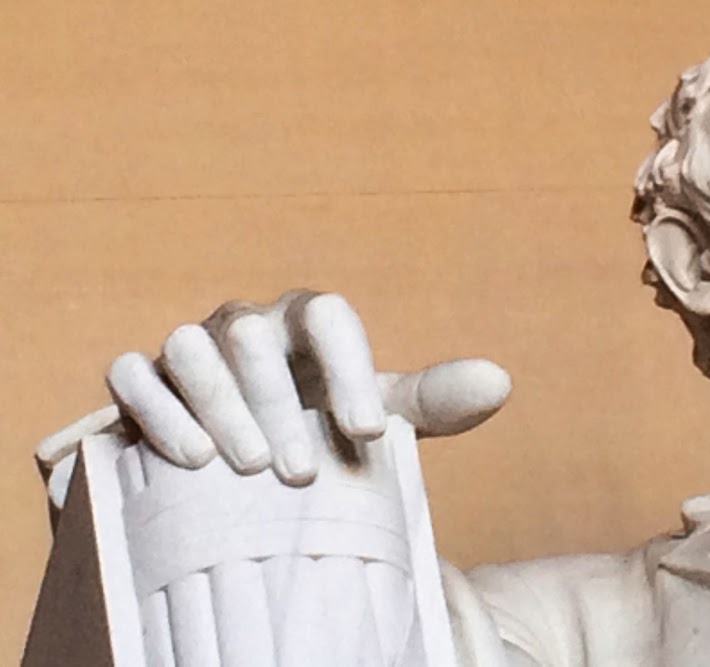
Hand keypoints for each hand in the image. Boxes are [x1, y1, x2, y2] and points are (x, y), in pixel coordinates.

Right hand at [105, 290, 510, 484]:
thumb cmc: (322, 425)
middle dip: (277, 402)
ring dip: (217, 404)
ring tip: (245, 467)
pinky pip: (131, 373)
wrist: (251, 456)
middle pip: (254, 336)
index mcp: (305, 323)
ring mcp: (190, 346)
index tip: (369, 433)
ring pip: (190, 346)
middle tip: (303, 472)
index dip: (349, 366)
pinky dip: (156, 409)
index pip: (328, 315)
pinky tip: (189, 456)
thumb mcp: (377, 415)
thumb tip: (501, 381)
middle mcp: (246, 325)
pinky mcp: (141, 379)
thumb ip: (433, 400)